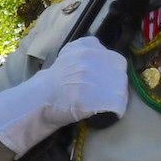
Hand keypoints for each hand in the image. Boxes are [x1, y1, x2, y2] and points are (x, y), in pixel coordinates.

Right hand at [0, 39, 129, 151]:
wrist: (39, 99)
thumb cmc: (52, 81)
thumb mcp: (69, 55)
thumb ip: (87, 53)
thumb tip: (104, 60)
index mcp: (89, 46)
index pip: (115, 60)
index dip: (109, 74)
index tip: (100, 83)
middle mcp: (97, 58)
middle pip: (121, 75)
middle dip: (114, 86)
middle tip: (99, 95)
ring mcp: (99, 77)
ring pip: (121, 92)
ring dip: (113, 100)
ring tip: (97, 105)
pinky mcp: (102, 98)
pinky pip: (118, 107)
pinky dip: (112, 113)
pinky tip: (99, 114)